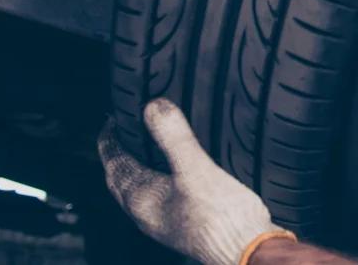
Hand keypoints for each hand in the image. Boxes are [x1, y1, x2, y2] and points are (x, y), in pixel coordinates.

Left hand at [97, 99, 286, 264]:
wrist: (247, 251)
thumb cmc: (221, 218)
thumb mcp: (197, 169)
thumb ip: (174, 137)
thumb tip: (152, 106)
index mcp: (142, 199)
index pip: (114, 164)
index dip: (110, 140)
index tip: (112, 120)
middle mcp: (148, 214)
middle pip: (121, 181)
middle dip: (119, 156)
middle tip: (123, 133)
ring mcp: (166, 222)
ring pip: (140, 191)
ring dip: (138, 169)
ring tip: (148, 150)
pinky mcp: (186, 225)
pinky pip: (160, 199)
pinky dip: (159, 181)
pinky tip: (178, 177)